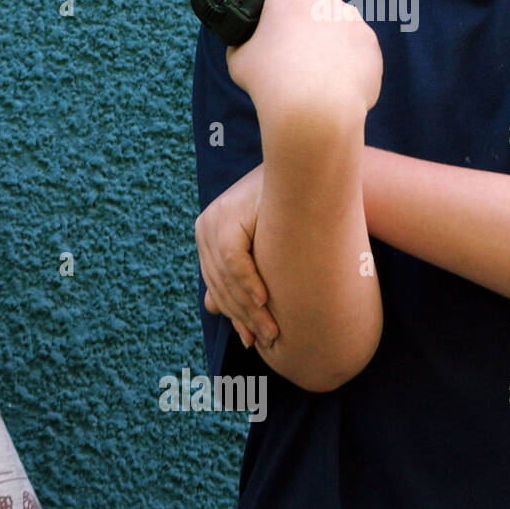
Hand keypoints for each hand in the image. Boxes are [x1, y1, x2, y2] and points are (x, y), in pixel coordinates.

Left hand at [195, 163, 276, 349]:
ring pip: (225, 277)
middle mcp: (205, 227)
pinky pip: (233, 261)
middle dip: (242, 316)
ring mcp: (213, 221)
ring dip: (248, 307)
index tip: (250, 339)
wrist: (304, 168)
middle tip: (263, 340)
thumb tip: (210, 307)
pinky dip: (247, 284)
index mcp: (207, 232)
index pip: (215, 282)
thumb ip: (237, 273)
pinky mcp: (227, 218)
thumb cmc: (290, 204)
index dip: (233, 313)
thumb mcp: (262, 243)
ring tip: (269, 330)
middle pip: (218, 283)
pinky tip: (263, 302)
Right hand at [226, 0, 382, 122]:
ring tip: (314, 74)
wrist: (315, 112)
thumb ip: (244, 43)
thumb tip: (248, 44)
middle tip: (290, 53)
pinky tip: (332, 85)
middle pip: (313, 3)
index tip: (274, 10)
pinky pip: (356, 49)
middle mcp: (324, 1)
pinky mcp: (371, 46)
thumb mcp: (238, 61)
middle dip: (304, 21)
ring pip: (337, 24)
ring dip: (327, 41)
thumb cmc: (271, 83)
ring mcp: (353, 22)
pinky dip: (346, 62)